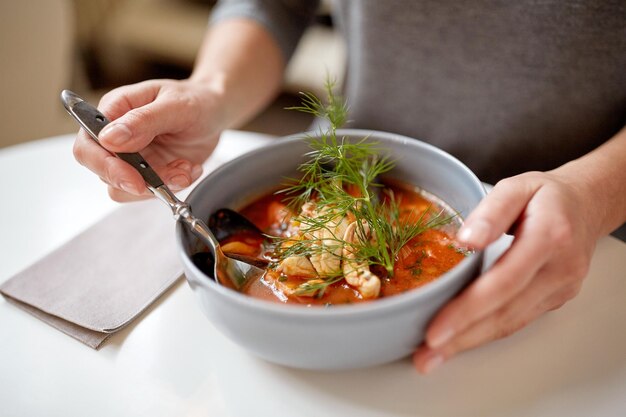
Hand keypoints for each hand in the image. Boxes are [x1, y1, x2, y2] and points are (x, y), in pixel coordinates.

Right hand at [73, 78, 225, 200]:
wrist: (215, 112)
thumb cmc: (194, 99)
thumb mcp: (174, 105)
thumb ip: (142, 121)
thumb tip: (109, 138)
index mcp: (114, 111)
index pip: (88, 146)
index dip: (106, 167)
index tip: (134, 179)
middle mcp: (117, 136)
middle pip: (103, 172)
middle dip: (138, 182)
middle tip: (172, 175)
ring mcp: (132, 158)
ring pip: (128, 188)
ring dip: (161, 184)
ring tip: (186, 166)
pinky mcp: (149, 173)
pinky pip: (152, 191)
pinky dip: (174, 185)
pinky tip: (189, 168)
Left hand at [413, 170, 597, 372]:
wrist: (587, 205)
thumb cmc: (546, 195)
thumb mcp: (516, 187)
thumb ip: (491, 211)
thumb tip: (465, 241)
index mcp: (549, 237)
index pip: (503, 281)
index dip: (468, 310)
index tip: (436, 329)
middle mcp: (559, 269)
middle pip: (505, 312)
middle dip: (461, 337)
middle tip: (425, 356)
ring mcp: (559, 289)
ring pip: (511, 323)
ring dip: (469, 343)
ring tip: (433, 356)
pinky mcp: (554, 299)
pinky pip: (517, 320)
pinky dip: (486, 333)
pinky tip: (460, 340)